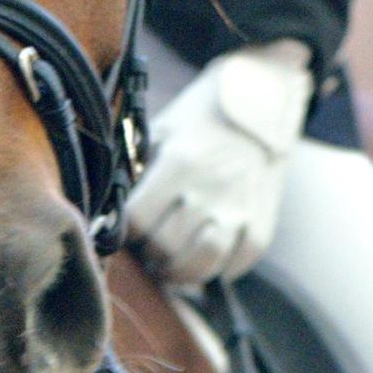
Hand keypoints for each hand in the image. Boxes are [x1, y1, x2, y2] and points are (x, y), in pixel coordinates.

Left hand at [127, 41, 312, 285]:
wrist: (261, 100)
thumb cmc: (198, 117)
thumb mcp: (159, 130)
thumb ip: (137, 168)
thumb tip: (109, 211)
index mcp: (180, 162)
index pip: (138, 219)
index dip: (124, 232)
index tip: (124, 230)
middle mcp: (211, 188)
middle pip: (166, 245)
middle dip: (147, 254)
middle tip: (144, 249)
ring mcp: (240, 208)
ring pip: (202, 262)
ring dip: (178, 272)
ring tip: (168, 265)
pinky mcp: (262, 221)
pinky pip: (237, 263)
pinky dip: (216, 270)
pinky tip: (202, 259)